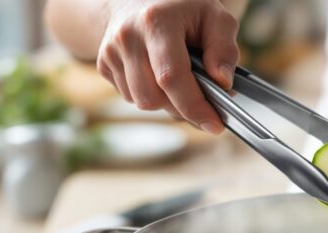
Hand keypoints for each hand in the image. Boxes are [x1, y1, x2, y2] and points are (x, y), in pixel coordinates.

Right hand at [97, 0, 239, 132]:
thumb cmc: (183, 10)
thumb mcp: (215, 17)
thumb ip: (224, 49)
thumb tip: (222, 81)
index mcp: (157, 22)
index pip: (172, 77)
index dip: (194, 107)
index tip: (214, 125)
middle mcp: (127, 37)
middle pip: (152, 97)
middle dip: (182, 107)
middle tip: (202, 97)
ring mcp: (110, 51)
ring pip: (141, 102)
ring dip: (166, 101)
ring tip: (179, 79)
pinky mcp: (103, 64)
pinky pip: (130, 97)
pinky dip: (151, 94)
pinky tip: (158, 74)